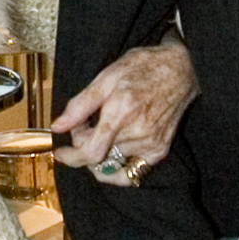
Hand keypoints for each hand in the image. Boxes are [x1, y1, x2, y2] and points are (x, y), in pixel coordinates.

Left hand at [51, 37, 198, 185]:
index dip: (72, 158)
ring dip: (102, 148)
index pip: (91, 152)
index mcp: (121, 112)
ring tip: (105, 125)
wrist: (180, 71)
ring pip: (112, 161)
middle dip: (84, 142)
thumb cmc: (142, 68)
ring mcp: (150, 145)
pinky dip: (118, 163)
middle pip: (98, 156)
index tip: (60, 154)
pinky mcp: (159, 151)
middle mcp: (137, 133)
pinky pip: (132, 171)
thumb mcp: (106, 77)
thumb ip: (80, 105)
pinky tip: (115, 146)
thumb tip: (57, 127)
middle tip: (86, 122)